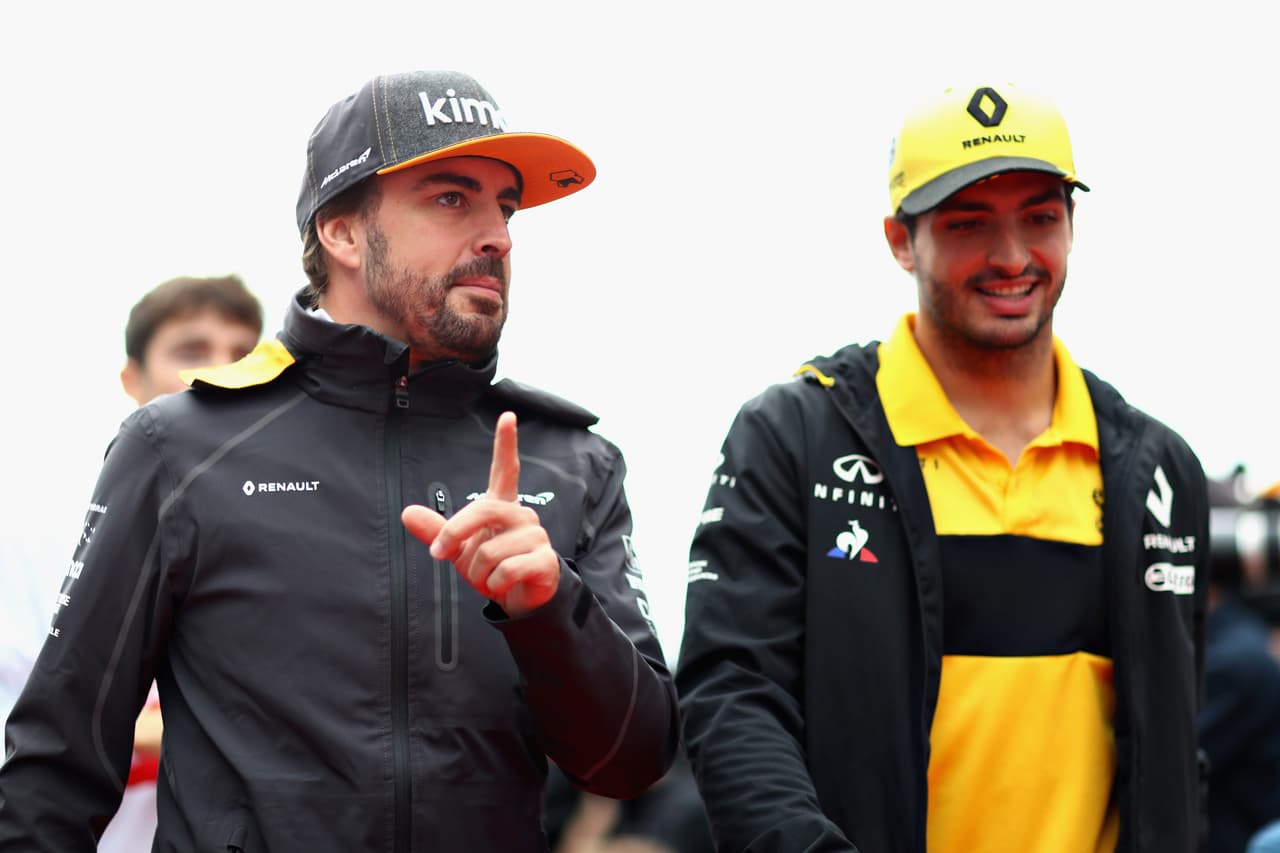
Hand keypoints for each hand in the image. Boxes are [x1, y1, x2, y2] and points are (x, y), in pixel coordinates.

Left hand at [401, 411, 559, 616]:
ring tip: (489, 578)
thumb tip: (408, 513)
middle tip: (441, 554)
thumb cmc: (490, 568)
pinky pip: (507, 570)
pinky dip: (495, 584)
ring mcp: (536, 536)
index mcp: (502, 505)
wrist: (518, 599)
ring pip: (490, 550)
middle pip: (483, 509)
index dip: (506, 443)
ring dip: (478, 573)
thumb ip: (436, 532)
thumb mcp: (459, 550)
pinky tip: (503, 585)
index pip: (505, 469)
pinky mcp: (545, 560)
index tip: (507, 416)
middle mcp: (522, 514)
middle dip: (455, 533)